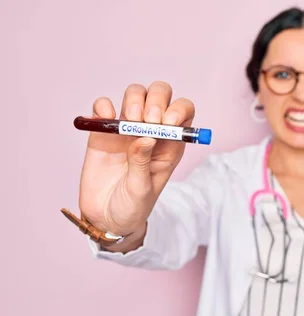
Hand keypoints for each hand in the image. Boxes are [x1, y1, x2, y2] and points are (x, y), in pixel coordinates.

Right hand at [78, 81, 194, 236]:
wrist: (105, 218)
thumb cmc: (132, 207)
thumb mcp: (141, 190)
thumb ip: (142, 163)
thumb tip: (147, 137)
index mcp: (171, 145)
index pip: (184, 112)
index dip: (178, 110)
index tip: (166, 124)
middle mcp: (151, 131)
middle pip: (160, 95)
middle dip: (156, 101)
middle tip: (146, 121)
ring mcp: (127, 128)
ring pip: (135, 93)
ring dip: (134, 100)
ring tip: (127, 125)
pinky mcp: (103, 131)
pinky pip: (103, 106)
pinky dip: (103, 106)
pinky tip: (105, 120)